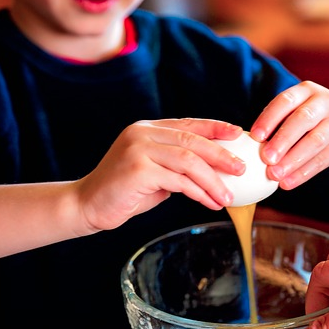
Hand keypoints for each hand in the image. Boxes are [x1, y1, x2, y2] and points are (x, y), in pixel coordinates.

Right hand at [76, 118, 243, 232]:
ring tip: (228, 196)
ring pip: (189, 160)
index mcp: (147, 129)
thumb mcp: (154, 171)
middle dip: (221, 155)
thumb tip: (216, 169)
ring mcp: (138, 149)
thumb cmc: (125, 191)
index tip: (238, 134)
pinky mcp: (137, 170)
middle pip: (193, 140)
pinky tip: (210, 202)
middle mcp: (142, 133)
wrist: (87, 205)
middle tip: (242, 168)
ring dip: (213, 180)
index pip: (188, 124)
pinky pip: (178, 181)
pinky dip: (199, 192)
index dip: (216, 127)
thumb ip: (177, 165)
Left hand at [250, 81, 328, 188]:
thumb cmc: (308, 121)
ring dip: (292, 160)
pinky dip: (303, 173)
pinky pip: (323, 160)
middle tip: (266, 159)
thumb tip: (250, 147)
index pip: (286, 100)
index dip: (269, 118)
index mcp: (306, 90)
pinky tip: (288, 183)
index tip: (255, 137)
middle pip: (303, 119)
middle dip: (282, 140)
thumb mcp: (296, 111)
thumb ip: (276, 124)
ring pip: (315, 141)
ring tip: (275, 175)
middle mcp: (325, 102)